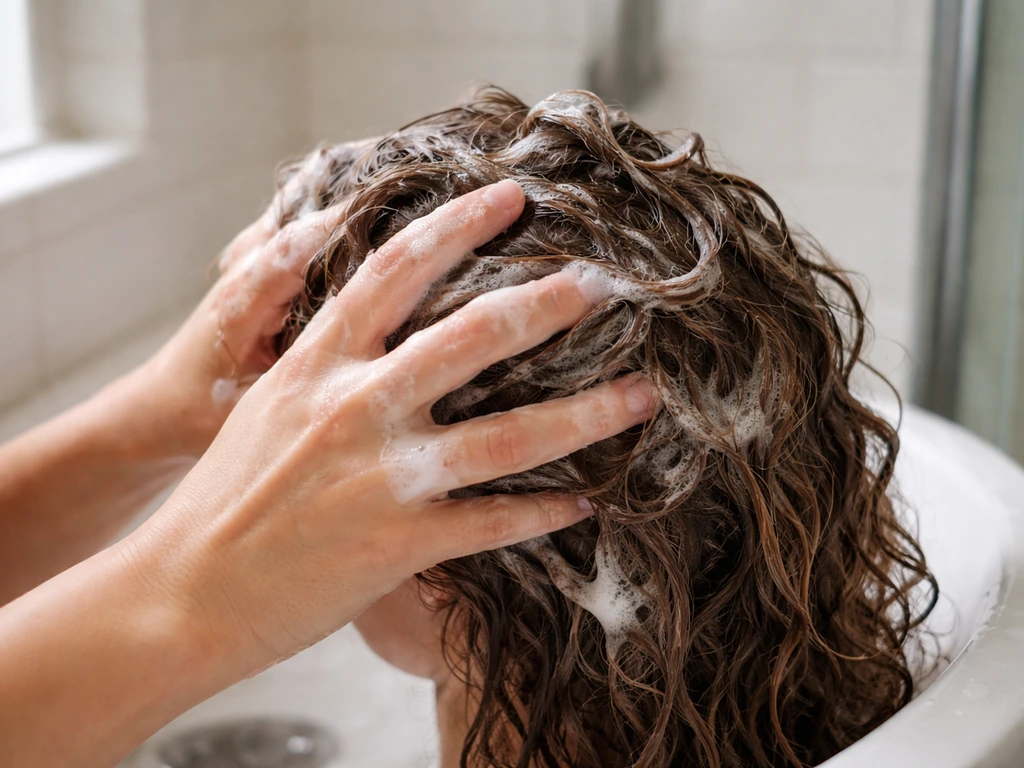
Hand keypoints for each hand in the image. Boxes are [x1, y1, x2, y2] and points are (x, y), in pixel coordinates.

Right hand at [124, 180, 657, 679]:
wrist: (184, 592)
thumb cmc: (225, 496)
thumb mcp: (270, 407)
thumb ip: (327, 363)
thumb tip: (387, 331)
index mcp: (317, 363)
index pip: (395, 268)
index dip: (457, 225)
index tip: (510, 198)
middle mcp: (355, 406)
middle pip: (473, 336)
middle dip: (548, 304)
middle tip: (604, 284)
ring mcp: (382, 476)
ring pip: (509, 436)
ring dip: (586, 415)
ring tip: (643, 396)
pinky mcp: (399, 543)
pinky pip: (494, 524)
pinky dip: (545, 512)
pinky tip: (587, 503)